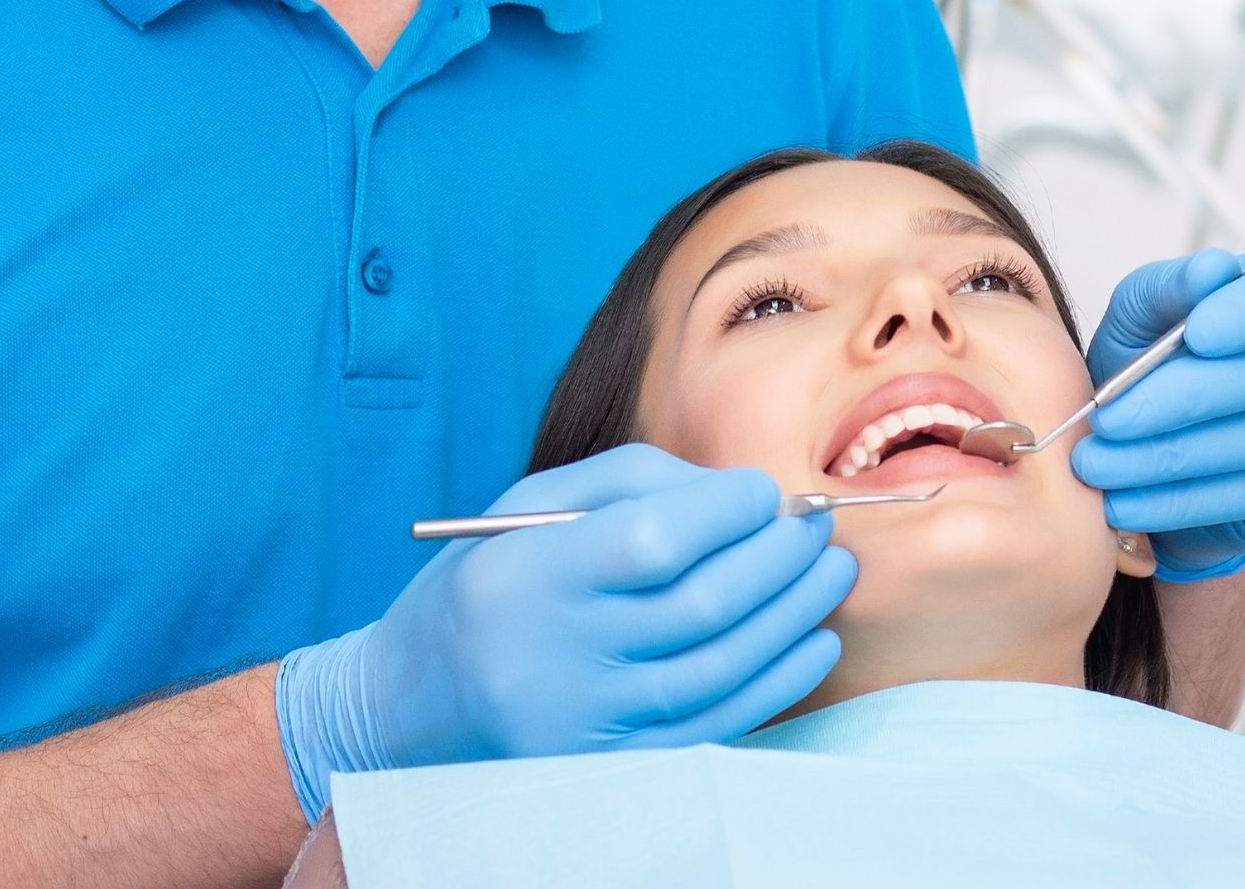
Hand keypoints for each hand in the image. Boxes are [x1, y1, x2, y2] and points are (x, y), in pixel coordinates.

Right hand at [273, 443, 855, 817]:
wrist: (413, 702)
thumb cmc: (484, 583)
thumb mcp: (528, 508)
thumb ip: (632, 481)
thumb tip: (739, 492)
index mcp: (526, 575)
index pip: (651, 540)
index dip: (726, 511)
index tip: (763, 491)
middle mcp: (555, 654)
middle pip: (701, 603)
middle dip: (779, 556)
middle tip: (816, 525)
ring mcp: (587, 720)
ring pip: (723, 664)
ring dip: (795, 612)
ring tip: (831, 570)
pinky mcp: (614, 763)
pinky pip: (718, 722)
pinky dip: (779, 679)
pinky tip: (814, 639)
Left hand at [1070, 242, 1244, 582]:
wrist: (1165, 440)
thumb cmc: (1159, 358)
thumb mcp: (1146, 314)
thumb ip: (1170, 287)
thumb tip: (1210, 270)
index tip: (1197, 332)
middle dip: (1183, 400)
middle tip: (1108, 418)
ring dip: (1170, 457)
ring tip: (1098, 463)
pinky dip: (1179, 500)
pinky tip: (1124, 500)